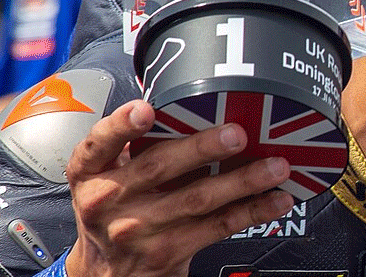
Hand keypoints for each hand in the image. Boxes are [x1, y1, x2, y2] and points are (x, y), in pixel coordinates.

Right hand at [66, 100, 294, 276]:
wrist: (105, 272)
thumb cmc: (112, 210)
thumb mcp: (105, 176)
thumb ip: (133, 146)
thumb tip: (192, 106)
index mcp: (90, 173)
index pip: (99, 144)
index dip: (122, 125)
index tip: (145, 110)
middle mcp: (109, 200)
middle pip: (159, 168)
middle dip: (202, 148)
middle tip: (236, 134)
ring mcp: (138, 230)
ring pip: (197, 200)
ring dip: (242, 181)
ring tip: (274, 166)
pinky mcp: (168, 252)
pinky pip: (217, 227)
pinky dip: (252, 211)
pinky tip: (275, 199)